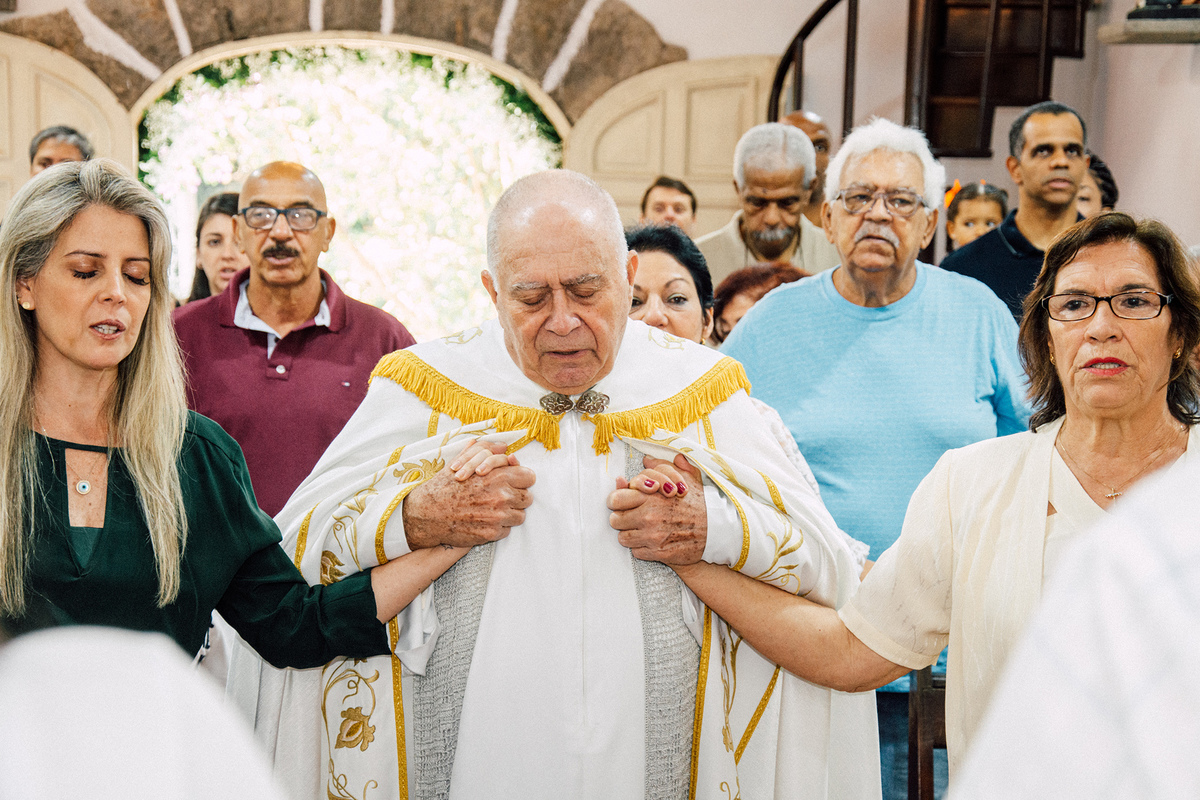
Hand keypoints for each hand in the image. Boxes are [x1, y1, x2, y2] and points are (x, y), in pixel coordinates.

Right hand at [402, 440, 535, 548]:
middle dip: (517, 497)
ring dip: (510, 514)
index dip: (522, 479)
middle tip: (502, 497)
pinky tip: (485, 520)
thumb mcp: (463, 461)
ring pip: (520, 516)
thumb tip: (504, 448)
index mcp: (498, 476)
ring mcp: (497, 517)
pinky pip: (507, 530)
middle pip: (527, 498)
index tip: (514, 482)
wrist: (426, 514)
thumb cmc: (444, 486)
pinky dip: (499, 527)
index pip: (529, 477)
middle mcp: (501, 496)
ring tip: (493, 510)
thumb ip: (486, 451)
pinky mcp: (491, 533)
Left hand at [608, 454, 706, 564]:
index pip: (615, 499)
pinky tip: (652, 541)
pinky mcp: (658, 553)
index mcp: (650, 496)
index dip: (617, 501)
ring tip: (641, 530)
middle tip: (631, 518)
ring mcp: (652, 537)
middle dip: (621, 518)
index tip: (623, 503)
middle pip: (615, 520)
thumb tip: (645, 460)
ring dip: (630, 535)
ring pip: (623, 539)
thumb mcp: (682, 478)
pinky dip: (642, 548)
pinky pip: (636, 552)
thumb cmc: (698, 503)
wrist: (717, 529)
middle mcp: (648, 516)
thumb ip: (661, 468)